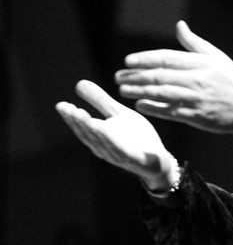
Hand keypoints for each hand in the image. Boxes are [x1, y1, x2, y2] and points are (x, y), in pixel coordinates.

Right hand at [55, 80, 179, 189]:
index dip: (71, 117)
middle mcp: (104, 148)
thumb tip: (79, 83)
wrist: (159, 161)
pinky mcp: (134, 159)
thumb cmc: (136, 138)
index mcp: (99, 137)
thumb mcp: (119, 114)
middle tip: (68, 109)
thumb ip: (100, 101)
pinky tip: (105, 130)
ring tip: (82, 116)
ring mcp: (119, 155)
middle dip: (77, 122)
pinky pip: (122, 150)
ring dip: (91, 130)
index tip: (61, 105)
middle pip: (88, 135)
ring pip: (102, 142)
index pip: (82, 127)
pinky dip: (112, 141)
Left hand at [114, 21, 232, 140]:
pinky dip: (154, 108)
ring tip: (123, 90)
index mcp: (201, 63)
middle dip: (136, 76)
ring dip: (139, 92)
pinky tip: (140, 105)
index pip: (166, 58)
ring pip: (161, 94)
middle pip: (160, 76)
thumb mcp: (217, 57)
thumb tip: (179, 25)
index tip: (128, 61)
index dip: (145, 59)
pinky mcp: (197, 116)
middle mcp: (197, 79)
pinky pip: (170, 111)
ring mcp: (196, 99)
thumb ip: (194, 43)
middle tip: (118, 77)